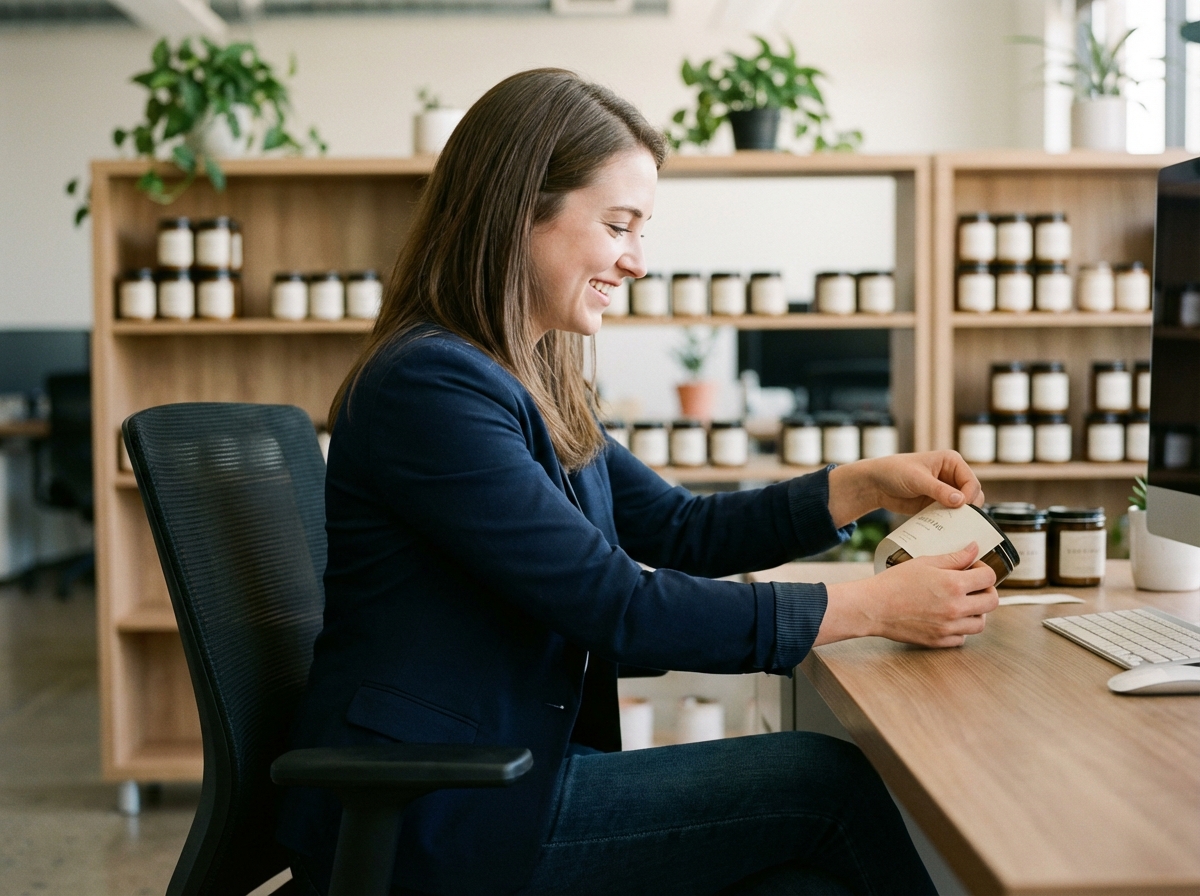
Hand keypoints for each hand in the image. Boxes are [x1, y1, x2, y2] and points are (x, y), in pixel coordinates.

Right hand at [816, 543, 998, 647]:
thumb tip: (973, 549)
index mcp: (953, 585)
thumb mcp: (924, 562)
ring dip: (976, 611)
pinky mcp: (939, 641)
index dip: (984, 569)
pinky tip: (949, 618)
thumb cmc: (893, 583)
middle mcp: (956, 608)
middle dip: (986, 590)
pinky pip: (963, 638)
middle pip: (992, 601)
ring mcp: (949, 627)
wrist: (872, 607)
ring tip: (962, 603)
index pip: (989, 577)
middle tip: (973, 586)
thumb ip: (953, 557)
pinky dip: (960, 628)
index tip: (974, 568)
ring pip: (981, 623)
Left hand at [827, 450, 984, 527]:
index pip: (971, 481)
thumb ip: (939, 490)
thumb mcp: (918, 479)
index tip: (961, 508)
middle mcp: (952, 475)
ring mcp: (946, 490)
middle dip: (968, 507)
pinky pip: (950, 514)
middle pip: (972, 495)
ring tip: (952, 525)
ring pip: (964, 506)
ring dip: (960, 516)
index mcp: (951, 462)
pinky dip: (950, 521)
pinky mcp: (937, 503)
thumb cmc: (894, 472)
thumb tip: (961, 501)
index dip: (969, 496)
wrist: (876, 484)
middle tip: (959, 519)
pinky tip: (944, 527)